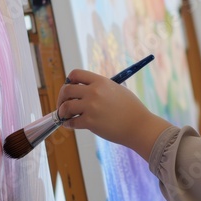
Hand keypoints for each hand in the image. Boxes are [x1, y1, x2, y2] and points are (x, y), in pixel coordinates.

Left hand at [57, 69, 173, 159]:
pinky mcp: (90, 122)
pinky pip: (71, 122)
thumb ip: (101, 87)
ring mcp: (91, 107)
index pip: (75, 74)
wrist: (139, 125)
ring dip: (62, 112)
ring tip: (65, 116)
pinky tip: (70, 124)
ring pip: (66, 106)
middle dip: (61, 97)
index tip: (69, 88)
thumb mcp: (117, 89)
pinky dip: (68, 124)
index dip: (68, 81)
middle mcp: (94, 92)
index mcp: (101, 81)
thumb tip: (84, 90)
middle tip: (63, 104)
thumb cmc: (131, 109)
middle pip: (66, 89)